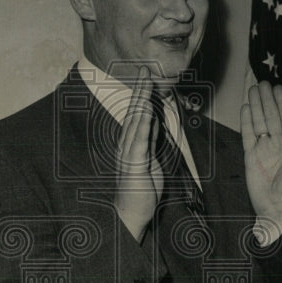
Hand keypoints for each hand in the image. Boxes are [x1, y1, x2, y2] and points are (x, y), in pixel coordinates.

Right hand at [114, 67, 162, 240]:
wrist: (131, 212)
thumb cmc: (140, 189)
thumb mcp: (150, 160)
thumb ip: (150, 140)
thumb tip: (154, 121)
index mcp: (131, 143)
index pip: (137, 114)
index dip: (142, 94)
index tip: (146, 77)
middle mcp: (127, 144)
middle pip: (134, 112)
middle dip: (140, 90)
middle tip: (145, 70)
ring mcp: (129, 154)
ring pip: (136, 122)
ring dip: (141, 101)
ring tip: (145, 83)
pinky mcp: (134, 164)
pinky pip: (139, 141)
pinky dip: (143, 124)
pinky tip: (146, 111)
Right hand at [241, 81, 281, 222]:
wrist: (277, 209)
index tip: (278, 89)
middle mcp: (278, 143)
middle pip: (272, 116)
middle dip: (267, 99)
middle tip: (262, 83)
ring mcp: (264, 148)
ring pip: (260, 122)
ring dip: (257, 105)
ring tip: (253, 90)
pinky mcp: (251, 156)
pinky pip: (248, 135)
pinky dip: (246, 121)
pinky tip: (246, 109)